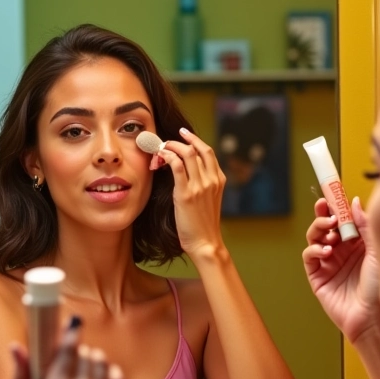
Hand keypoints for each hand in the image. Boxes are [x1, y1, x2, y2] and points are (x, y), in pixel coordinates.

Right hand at [11, 320, 123, 378]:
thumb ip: (20, 378)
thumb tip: (16, 347)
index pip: (67, 347)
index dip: (70, 332)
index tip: (71, 324)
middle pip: (85, 353)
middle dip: (76, 353)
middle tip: (67, 365)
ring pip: (102, 363)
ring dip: (92, 363)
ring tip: (81, 377)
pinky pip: (117, 378)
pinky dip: (110, 374)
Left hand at [158, 127, 225, 259]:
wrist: (205, 243)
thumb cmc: (203, 225)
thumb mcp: (208, 200)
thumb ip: (203, 184)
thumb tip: (186, 172)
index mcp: (219, 180)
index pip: (208, 152)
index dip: (195, 140)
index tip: (184, 135)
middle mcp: (211, 180)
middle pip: (198, 149)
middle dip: (181, 140)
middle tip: (168, 140)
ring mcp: (200, 186)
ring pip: (187, 153)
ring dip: (171, 147)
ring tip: (160, 149)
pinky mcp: (186, 194)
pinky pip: (177, 166)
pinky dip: (168, 157)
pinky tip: (160, 158)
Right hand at [302, 196, 379, 343]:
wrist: (374, 318)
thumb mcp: (378, 250)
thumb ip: (365, 226)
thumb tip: (354, 202)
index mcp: (358, 243)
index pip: (343, 218)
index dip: (336, 205)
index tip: (333, 192)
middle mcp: (342, 250)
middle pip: (326, 225)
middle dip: (323, 214)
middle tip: (325, 208)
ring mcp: (328, 263)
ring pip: (315, 237)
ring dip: (319, 230)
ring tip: (330, 233)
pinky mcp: (317, 276)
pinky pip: (309, 256)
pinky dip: (314, 250)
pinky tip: (326, 252)